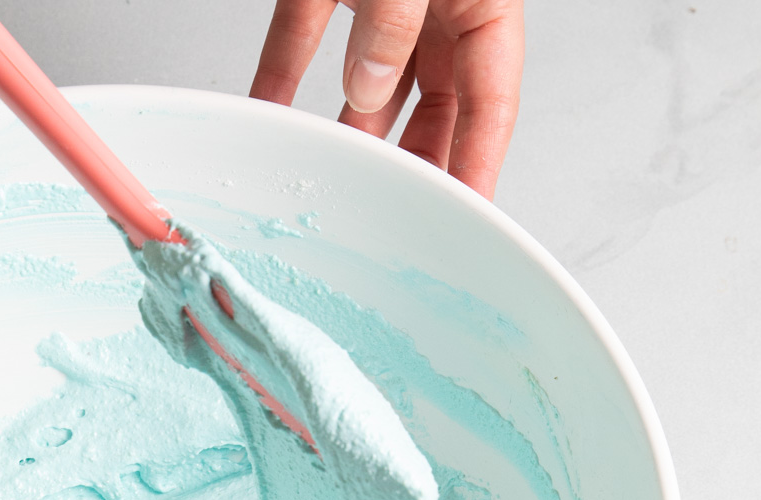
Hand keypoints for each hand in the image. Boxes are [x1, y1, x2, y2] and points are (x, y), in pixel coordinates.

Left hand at [250, 0, 523, 199]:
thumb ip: (395, 21)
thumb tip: (365, 84)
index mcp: (484, 0)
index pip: (491, 101)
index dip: (477, 164)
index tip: (464, 217)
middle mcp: (437, 2)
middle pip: (435, 103)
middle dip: (416, 161)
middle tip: (399, 215)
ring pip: (369, 78)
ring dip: (349, 131)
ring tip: (334, 180)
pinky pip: (303, 36)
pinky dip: (283, 76)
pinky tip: (269, 114)